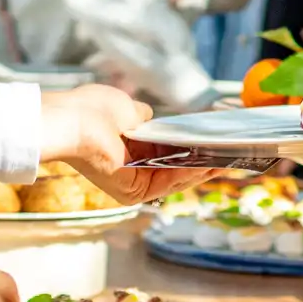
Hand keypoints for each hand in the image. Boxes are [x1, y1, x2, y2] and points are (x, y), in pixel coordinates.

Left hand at [38, 83, 221, 202]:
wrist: (72, 121)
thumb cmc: (92, 110)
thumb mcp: (126, 109)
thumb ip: (143, 117)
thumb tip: (150, 116)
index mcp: (130, 153)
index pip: (167, 156)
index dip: (192, 151)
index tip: (214, 144)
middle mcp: (132, 173)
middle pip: (175, 171)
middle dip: (203, 164)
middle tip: (230, 157)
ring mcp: (132, 185)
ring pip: (174, 179)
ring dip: (201, 170)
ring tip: (226, 160)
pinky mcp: (131, 192)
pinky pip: (166, 183)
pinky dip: (187, 174)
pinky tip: (206, 165)